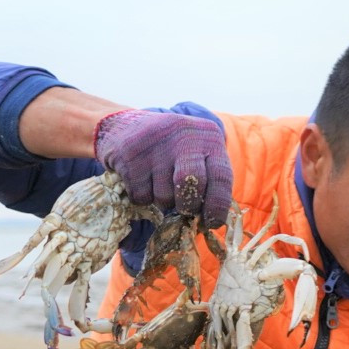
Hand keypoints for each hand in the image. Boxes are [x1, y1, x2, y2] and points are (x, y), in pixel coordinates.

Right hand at [93, 109, 232, 226]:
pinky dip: (141, 196)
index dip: (217, 206)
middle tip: (184, 209)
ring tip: (158, 182)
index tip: (211, 222)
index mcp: (209, 137)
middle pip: (191, 185)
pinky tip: (141, 178)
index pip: (221, 176)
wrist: (127, 125)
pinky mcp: (130, 154)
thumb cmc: (172, 149)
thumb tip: (211, 222)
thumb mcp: (197, 154)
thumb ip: (208, 182)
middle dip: (188, 206)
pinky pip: (140, 195)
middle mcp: (184, 136)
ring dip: (162, 201)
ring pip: (163, 197)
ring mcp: (156, 143)